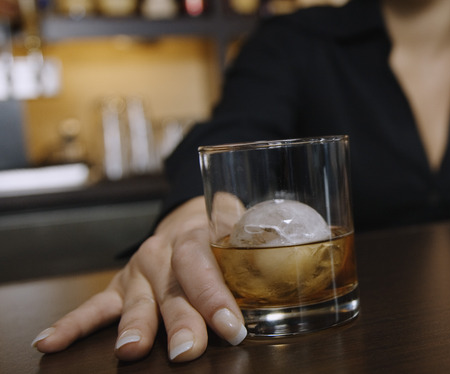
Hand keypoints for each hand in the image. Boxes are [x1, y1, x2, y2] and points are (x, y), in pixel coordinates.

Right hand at [31, 197, 246, 361]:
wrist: (190, 214)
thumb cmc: (223, 230)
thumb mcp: (242, 227)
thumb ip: (255, 242)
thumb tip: (282, 255)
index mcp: (196, 236)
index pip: (204, 265)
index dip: (216, 296)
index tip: (232, 327)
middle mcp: (164, 253)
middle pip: (172, 290)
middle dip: (180, 321)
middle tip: (187, 349)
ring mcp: (140, 271)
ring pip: (138, 301)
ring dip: (135, 327)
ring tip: (131, 350)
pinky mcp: (121, 286)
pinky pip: (95, 305)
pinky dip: (72, 324)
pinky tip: (50, 341)